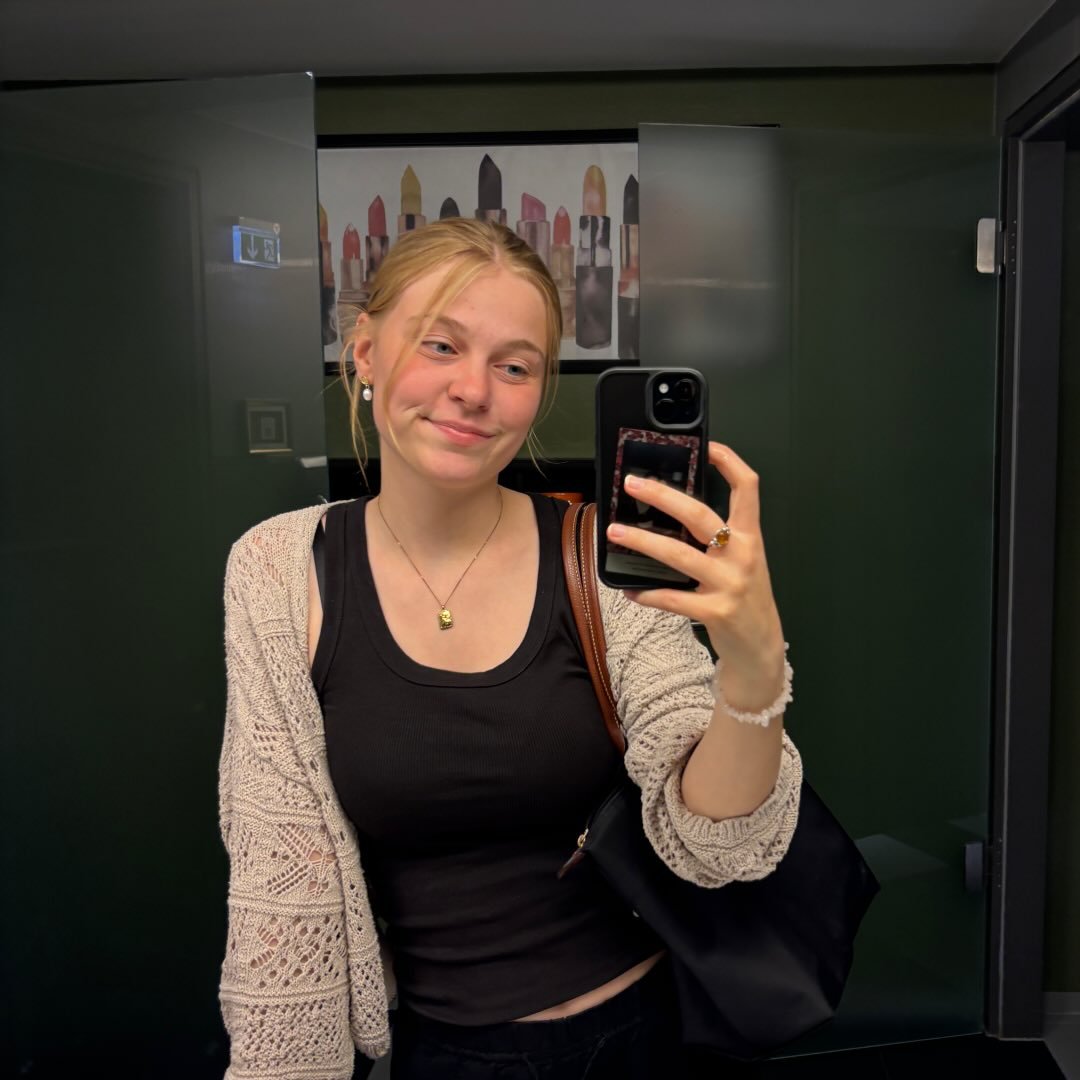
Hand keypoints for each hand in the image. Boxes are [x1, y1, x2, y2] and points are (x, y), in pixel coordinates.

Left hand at [607, 441, 785, 704]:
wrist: (761, 648)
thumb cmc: (745, 597)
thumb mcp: (741, 561)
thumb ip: (717, 537)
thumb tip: (670, 511)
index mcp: (750, 536)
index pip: (747, 487)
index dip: (728, 461)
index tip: (705, 445)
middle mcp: (742, 554)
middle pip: (700, 514)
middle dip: (663, 495)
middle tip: (632, 484)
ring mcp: (729, 584)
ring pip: (678, 554)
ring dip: (642, 541)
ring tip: (614, 532)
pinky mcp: (715, 612)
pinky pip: (671, 599)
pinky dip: (646, 593)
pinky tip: (628, 590)